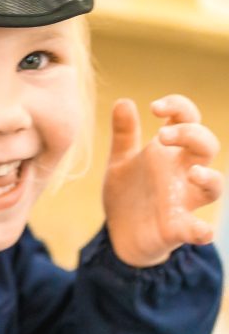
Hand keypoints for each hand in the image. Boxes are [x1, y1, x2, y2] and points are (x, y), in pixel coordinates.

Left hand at [103, 95, 222, 266]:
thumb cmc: (128, 192)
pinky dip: (202, 230)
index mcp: (168, 153)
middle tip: (163, 136)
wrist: (119, 232)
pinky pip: (197, 230)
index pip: (187, 120)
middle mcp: (183, 173)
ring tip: (192, 173)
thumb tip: (123, 101)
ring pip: (214, 186)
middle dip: (191, 135)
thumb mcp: (120, 160)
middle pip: (206, 146)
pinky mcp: (177, 229)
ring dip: (209, 178)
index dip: (179, 107)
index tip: (155, 107)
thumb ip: (123, 134)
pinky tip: (202, 230)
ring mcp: (184, 201)